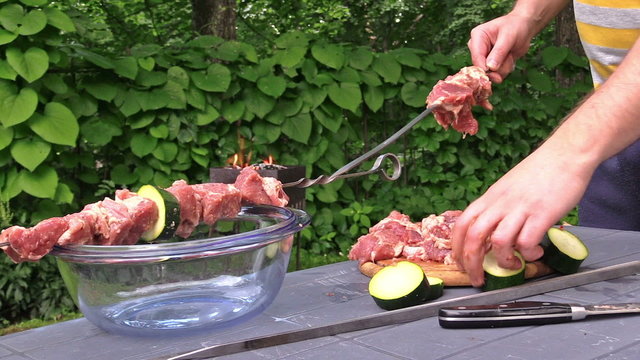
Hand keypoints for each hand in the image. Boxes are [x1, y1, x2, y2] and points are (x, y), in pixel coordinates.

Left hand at [451, 144, 594, 286]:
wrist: (565, 154)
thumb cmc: (538, 172)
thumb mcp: (507, 188)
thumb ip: (497, 208)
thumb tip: (490, 232)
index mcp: (490, 198)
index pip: (462, 224)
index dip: (457, 247)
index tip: (460, 263)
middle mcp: (500, 203)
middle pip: (474, 237)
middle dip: (472, 263)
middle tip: (478, 279)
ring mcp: (520, 208)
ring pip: (499, 241)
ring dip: (503, 260)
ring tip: (512, 264)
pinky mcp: (542, 213)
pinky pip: (527, 241)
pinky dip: (528, 253)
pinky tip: (535, 252)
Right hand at [467, 13, 537, 82]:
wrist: (525, 27)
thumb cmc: (516, 26)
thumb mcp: (509, 36)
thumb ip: (499, 51)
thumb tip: (490, 67)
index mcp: (477, 36)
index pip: (476, 56)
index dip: (484, 68)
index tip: (496, 73)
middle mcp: (477, 48)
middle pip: (482, 67)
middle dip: (498, 67)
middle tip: (509, 57)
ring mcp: (484, 57)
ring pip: (491, 73)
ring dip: (504, 67)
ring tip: (510, 54)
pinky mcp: (491, 64)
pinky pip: (497, 74)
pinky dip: (506, 69)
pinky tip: (509, 59)